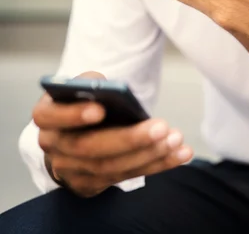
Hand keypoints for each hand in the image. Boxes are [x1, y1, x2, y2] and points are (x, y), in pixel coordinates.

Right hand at [34, 72, 191, 197]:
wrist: (68, 137)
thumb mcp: (79, 88)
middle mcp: (55, 147)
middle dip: (129, 139)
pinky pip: (127, 176)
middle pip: (90, 147)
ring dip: (149, 154)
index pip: (51, 117)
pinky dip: (157, 164)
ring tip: (175, 138)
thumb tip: (106, 86)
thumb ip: (90, 84)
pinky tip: (180, 153)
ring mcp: (72, 171)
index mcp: (47, 117)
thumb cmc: (79, 103)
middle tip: (161, 127)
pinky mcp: (93, 185)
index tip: (101, 108)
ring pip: (111, 166)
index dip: (74, 115)